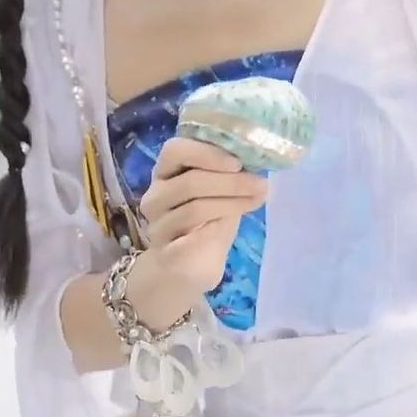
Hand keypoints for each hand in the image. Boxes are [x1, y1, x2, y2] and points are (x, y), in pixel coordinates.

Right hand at [126, 137, 267, 331]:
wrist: (188, 266)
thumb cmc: (207, 221)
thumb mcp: (219, 190)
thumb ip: (227, 172)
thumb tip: (256, 156)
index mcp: (165, 171)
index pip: (176, 150)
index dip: (207, 153)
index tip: (238, 163)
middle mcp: (155, 196)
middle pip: (190, 181)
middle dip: (230, 182)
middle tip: (260, 183)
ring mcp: (157, 225)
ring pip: (195, 208)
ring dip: (232, 202)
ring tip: (258, 198)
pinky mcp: (165, 252)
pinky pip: (194, 236)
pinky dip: (221, 223)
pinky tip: (239, 218)